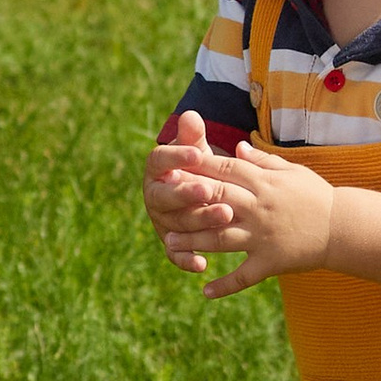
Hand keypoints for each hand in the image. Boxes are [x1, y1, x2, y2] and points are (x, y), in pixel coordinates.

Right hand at [143, 114, 238, 274]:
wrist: (196, 193)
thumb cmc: (198, 166)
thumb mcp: (195, 149)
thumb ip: (192, 136)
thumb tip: (191, 115)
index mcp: (156, 170)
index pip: (159, 160)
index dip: (177, 157)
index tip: (198, 153)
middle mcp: (154, 196)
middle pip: (165, 197)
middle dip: (186, 194)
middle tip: (209, 189)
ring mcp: (162, 222)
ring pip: (177, 224)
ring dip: (200, 221)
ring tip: (226, 215)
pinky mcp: (171, 244)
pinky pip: (175, 254)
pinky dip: (186, 260)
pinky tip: (202, 264)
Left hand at [166, 137, 336, 297]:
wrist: (344, 227)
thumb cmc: (316, 195)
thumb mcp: (292, 171)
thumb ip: (262, 161)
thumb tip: (236, 149)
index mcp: (264, 183)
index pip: (224, 171)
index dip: (196, 168)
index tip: (172, 166)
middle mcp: (259, 208)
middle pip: (216, 201)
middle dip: (186, 201)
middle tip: (159, 202)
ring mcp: (263, 236)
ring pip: (222, 238)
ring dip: (193, 242)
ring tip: (168, 243)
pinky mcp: (271, 261)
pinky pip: (244, 275)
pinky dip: (224, 285)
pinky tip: (204, 291)